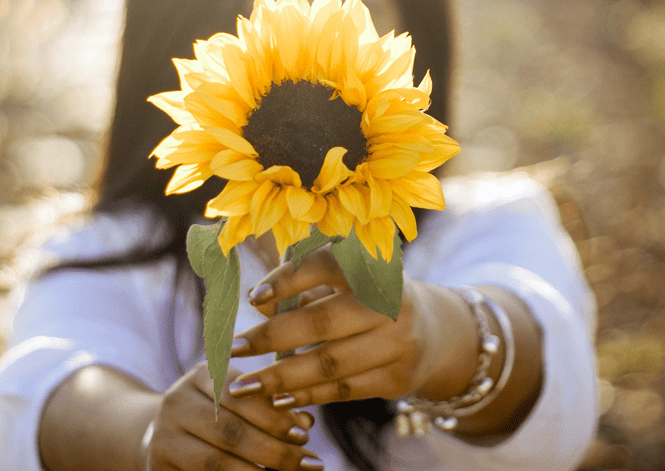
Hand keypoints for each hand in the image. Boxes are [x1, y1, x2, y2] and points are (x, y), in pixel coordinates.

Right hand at [147, 361, 321, 470]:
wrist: (164, 433)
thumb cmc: (217, 413)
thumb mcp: (240, 401)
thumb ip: (271, 407)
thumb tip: (305, 422)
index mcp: (204, 374)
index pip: (242, 395)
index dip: (274, 417)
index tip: (305, 434)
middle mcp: (178, 399)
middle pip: (231, 430)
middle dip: (275, 450)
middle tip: (309, 462)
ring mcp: (164, 433)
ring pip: (217, 461)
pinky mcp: (159, 463)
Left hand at [228, 246, 439, 407]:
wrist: (431, 330)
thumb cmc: (366, 299)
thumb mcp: (340, 282)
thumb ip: (300, 288)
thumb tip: (258, 303)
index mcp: (372, 265)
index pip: (325, 266)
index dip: (287, 280)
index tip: (252, 297)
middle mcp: (390, 302)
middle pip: (322, 322)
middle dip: (271, 337)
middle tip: (233, 349)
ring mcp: (398, 343)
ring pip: (330, 364)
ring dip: (281, 377)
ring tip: (245, 386)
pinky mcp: (398, 378)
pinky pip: (343, 390)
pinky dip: (306, 395)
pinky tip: (277, 399)